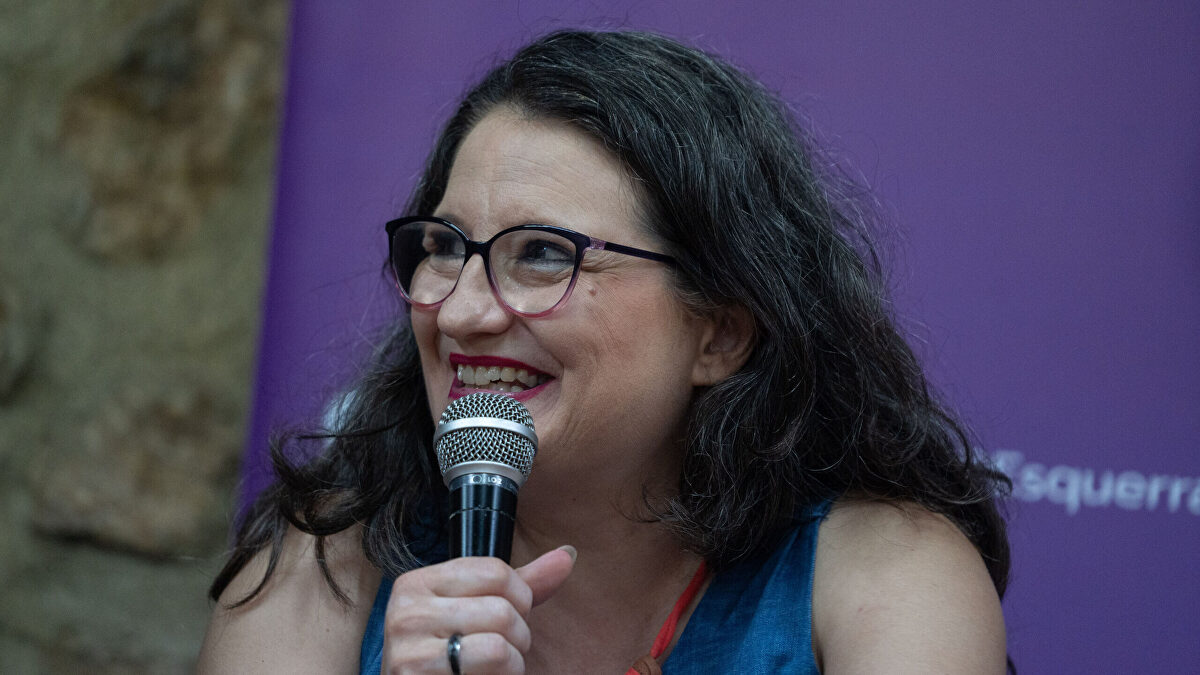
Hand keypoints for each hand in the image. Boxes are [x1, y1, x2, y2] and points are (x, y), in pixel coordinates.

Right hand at [382, 546, 575, 673]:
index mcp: (417, 584)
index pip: (495, 572)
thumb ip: (520, 584)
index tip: (508, 616)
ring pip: (499, 643)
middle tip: (500, 651)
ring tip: (492, 668)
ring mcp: (409, 651)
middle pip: (502, 609)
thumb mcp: (476, 610)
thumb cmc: (448, 656)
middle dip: (517, 636)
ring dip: (512, 663)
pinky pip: (492, 664)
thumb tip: (567, 555)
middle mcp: (407, 613)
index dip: (519, 598)